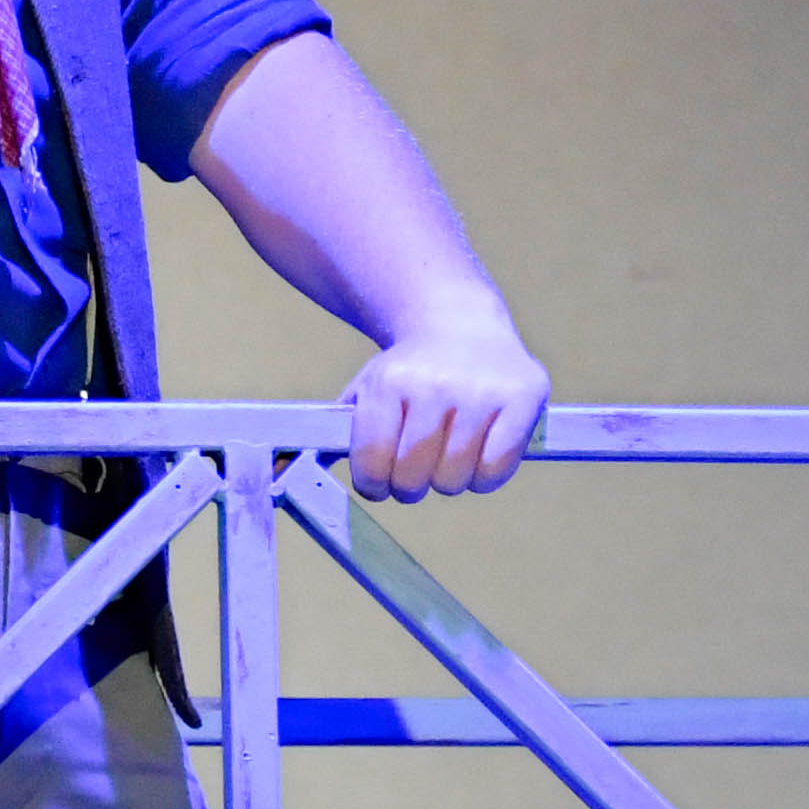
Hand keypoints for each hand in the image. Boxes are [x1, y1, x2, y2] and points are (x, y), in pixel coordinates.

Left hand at [336, 313, 549, 501]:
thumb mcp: (366, 389)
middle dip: (410, 485)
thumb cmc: (408, 373)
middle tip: (416, 469)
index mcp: (389, 382)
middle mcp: (435, 383)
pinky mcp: (522, 396)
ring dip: (449, 481)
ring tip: (448, 456)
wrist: (460, 323)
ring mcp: (481, 390)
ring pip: (455, 479)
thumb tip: (286, 470)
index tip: (379, 481)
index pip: (373, 462)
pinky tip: (479, 457)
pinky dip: (486, 477)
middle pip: (414, 476)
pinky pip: (497, 468)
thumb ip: (335, 432)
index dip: (374, 483)